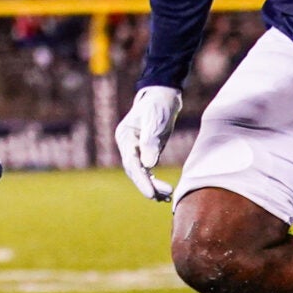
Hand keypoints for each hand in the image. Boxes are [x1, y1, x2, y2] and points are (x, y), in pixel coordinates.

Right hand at [115, 84, 184, 201]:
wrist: (164, 95)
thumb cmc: (158, 104)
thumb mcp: (155, 120)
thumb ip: (151, 142)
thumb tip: (149, 165)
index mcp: (125, 136)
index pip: (131, 163)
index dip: (141, 180)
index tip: (151, 193)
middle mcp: (127, 145)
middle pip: (134, 171)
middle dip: (148, 185)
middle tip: (163, 196)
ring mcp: (135, 149)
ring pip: (141, 173)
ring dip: (152, 186)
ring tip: (167, 197)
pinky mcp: (145, 151)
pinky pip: (147, 170)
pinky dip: (155, 181)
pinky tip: (165, 192)